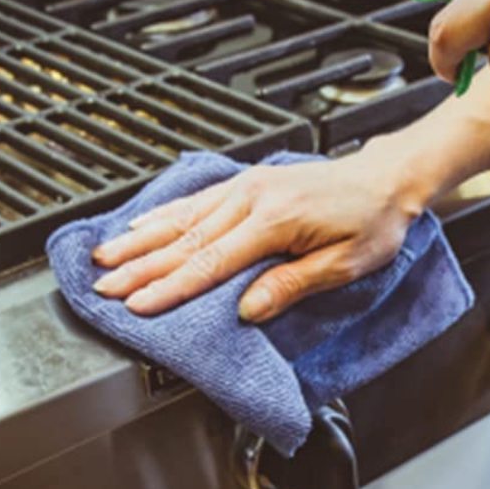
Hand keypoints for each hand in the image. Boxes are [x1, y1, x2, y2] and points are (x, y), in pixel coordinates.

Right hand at [90, 141, 425, 319]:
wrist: (387, 178)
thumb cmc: (373, 222)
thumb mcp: (346, 263)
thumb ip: (293, 284)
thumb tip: (247, 310)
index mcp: (276, 221)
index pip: (212, 261)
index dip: (171, 286)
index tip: (137, 304)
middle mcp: (253, 198)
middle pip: (186, 239)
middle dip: (140, 266)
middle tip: (102, 287)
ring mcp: (247, 186)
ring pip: (182, 216)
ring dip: (140, 239)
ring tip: (104, 257)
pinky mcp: (247, 182)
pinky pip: (196, 200)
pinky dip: (163, 213)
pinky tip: (139, 224)